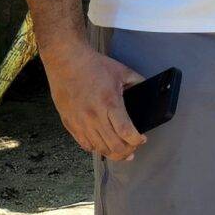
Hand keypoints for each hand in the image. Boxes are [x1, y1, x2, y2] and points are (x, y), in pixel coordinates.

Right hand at [45, 41, 144, 161]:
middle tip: (133, 147)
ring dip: (113, 153)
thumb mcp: (121, 71)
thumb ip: (138, 82)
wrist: (66, 61)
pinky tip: (102, 144)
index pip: (126, 132)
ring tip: (121, 150)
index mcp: (109, 103)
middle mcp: (94, 116)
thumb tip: (149, 90)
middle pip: (114, 146)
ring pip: (99, 149)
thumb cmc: (93, 65)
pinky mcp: (70, 124)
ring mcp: (80, 122)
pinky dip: (96, 148)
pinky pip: (84, 144)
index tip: (142, 139)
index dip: (137, 141)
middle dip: (128, 151)